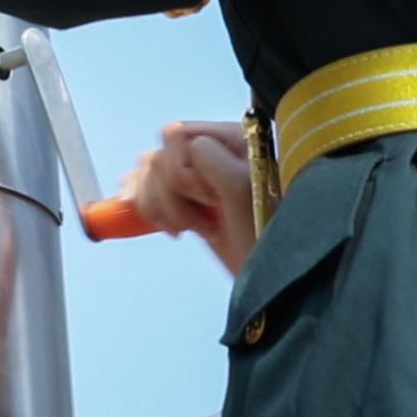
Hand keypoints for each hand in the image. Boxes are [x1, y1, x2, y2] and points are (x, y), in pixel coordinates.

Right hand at [115, 121, 258, 275]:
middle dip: (170, 196)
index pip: (178, 136)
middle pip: (160, 156)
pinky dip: (144, 204)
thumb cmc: (266, 238)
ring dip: (158, 205)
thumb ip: (209, 157)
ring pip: (148, 171)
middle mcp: (214, 152)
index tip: (210, 203)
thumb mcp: (242, 189)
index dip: (182, 172)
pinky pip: (144, 185)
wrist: (271, 280)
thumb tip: (175, 138)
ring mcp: (198, 176)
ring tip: (188, 231)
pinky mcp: (185, 197)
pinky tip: (154, 219)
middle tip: (204, 226)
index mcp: (233, 140)